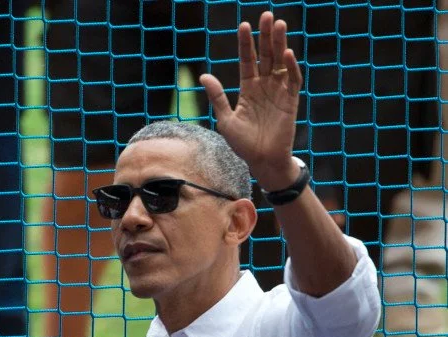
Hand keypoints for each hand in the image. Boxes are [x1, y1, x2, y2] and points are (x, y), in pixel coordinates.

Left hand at [199, 12, 302, 190]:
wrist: (261, 161)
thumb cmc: (243, 144)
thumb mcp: (225, 119)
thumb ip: (218, 97)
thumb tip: (203, 75)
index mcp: (248, 89)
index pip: (247, 60)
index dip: (246, 43)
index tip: (244, 25)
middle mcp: (265, 86)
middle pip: (266, 56)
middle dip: (266, 36)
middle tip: (267, 15)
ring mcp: (279, 92)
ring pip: (281, 63)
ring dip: (280, 44)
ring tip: (278, 25)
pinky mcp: (291, 101)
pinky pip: (293, 81)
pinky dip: (292, 67)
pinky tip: (287, 54)